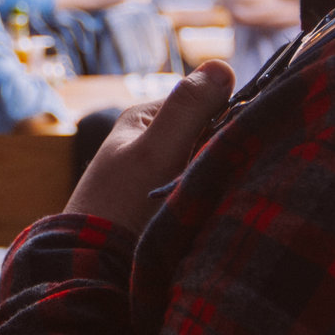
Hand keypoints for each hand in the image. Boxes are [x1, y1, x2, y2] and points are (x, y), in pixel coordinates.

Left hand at [63, 61, 234, 233]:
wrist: (94, 268)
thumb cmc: (121, 206)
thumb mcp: (155, 150)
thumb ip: (187, 109)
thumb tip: (222, 66)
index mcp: (145, 117)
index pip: (206, 102)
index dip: (231, 118)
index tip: (239, 144)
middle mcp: (150, 140)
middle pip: (207, 133)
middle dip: (224, 149)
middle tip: (233, 173)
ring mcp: (156, 173)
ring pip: (206, 163)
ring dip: (219, 175)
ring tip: (224, 195)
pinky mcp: (162, 203)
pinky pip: (199, 190)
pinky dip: (209, 197)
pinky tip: (216, 211)